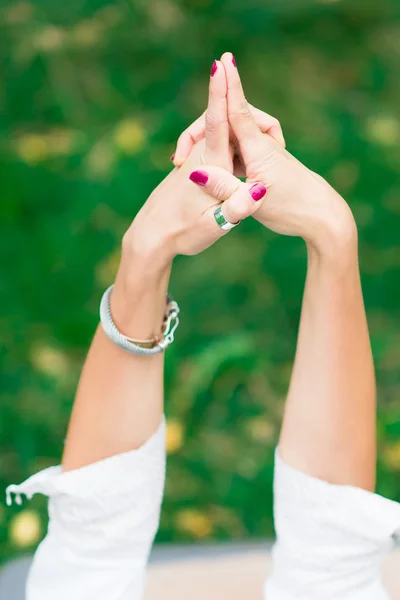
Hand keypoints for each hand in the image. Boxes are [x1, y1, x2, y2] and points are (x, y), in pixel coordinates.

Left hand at [119, 60, 267, 282]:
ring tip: (243, 148)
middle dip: (230, 105)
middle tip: (252, 116)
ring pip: (214, 131)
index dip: (221, 92)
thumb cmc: (182, 233)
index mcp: (209, 164)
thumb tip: (259, 190)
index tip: (222, 63)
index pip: (216, 120)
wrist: (151, 240)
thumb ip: (236, 207)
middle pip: (217, 118)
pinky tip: (232, 164)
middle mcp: (199, 157)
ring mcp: (192, 161)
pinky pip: (210, 145)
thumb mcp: (214, 225)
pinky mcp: (189, 169)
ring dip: (229, 126)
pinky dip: (223, 142)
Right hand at [174, 53, 355, 255]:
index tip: (223, 61)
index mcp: (259, 149)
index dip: (229, 86)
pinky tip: (212, 170)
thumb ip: (224, 186)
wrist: (319, 216)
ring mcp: (263, 151)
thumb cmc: (289, 209)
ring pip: (230, 134)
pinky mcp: (263, 162)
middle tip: (179, 157)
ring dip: (209, 142)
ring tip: (187, 162)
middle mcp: (262, 144)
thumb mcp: (253, 203)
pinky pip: (236, 148)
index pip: (239, 111)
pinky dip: (221, 154)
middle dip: (200, 130)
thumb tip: (196, 174)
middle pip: (226, 121)